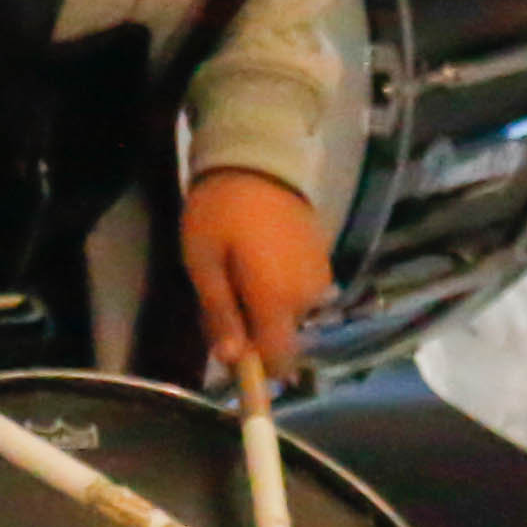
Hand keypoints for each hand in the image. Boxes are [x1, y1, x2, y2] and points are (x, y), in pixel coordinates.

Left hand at [184, 168, 331, 384]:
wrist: (261, 159)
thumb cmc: (221, 212)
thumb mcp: (204, 263)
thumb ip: (220, 313)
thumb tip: (231, 361)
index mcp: (278, 301)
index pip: (279, 360)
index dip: (255, 367)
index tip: (229, 352)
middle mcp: (307, 297)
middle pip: (280, 337)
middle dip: (251, 330)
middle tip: (219, 297)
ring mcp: (320, 277)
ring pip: (288, 315)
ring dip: (263, 307)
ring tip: (235, 272)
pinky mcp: (322, 260)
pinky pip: (297, 292)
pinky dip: (276, 288)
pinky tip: (255, 261)